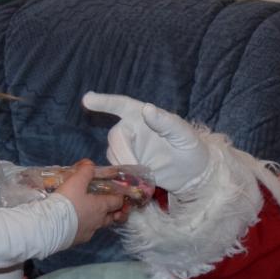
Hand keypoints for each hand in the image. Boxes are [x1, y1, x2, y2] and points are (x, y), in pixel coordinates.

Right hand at [56, 159, 128, 243]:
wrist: (50, 226)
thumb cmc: (67, 203)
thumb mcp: (76, 181)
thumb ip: (85, 171)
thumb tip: (90, 163)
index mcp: (101, 206)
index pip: (117, 202)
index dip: (120, 197)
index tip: (118, 194)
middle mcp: (99, 221)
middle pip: (112, 217)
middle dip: (113, 212)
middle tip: (109, 207)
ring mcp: (89, 232)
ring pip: (99, 226)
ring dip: (98, 220)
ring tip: (90, 214)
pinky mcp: (78, 240)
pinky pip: (86, 232)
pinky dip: (84, 227)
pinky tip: (76, 223)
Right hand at [82, 93, 209, 194]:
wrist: (193, 175)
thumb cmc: (191, 148)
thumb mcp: (184, 135)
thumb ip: (166, 122)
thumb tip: (147, 109)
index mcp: (144, 115)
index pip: (121, 105)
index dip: (104, 102)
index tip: (87, 99)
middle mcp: (132, 128)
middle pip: (115, 136)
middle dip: (123, 151)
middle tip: (136, 166)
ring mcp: (129, 146)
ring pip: (113, 153)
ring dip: (124, 164)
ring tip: (144, 172)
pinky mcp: (128, 163)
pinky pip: (116, 166)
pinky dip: (123, 173)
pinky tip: (136, 179)